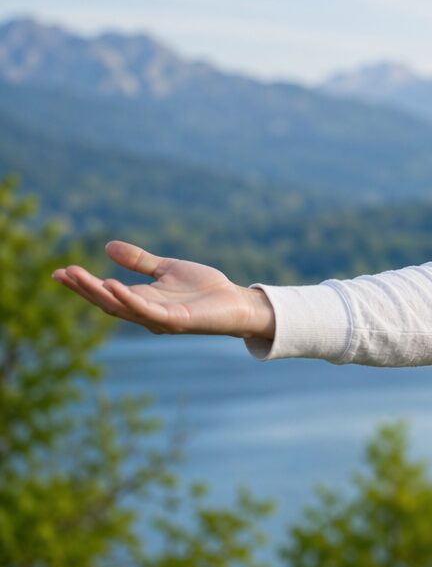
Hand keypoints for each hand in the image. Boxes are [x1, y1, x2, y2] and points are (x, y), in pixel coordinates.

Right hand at [50, 240, 275, 339]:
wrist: (237, 302)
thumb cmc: (205, 289)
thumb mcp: (167, 268)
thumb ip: (140, 261)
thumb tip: (108, 246)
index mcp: (142, 299)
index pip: (105, 293)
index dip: (82, 284)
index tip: (59, 271)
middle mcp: (145, 312)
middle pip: (106, 301)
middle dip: (82, 288)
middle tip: (61, 273)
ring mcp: (158, 319)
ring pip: (120, 307)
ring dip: (97, 292)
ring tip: (77, 275)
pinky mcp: (174, 320)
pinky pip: (145, 310)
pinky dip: (127, 298)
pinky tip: (112, 284)